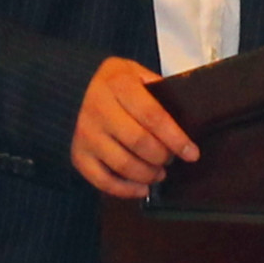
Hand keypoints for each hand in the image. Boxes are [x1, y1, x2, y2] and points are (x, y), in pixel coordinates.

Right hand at [71, 56, 200, 198]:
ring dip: (148, 175)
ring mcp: (86, 134)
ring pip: (123, 164)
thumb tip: (186, 118)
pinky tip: (142, 188)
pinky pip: (103, 180)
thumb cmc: (113, 83)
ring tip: (159, 173)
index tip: (192, 153)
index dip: (176, 138)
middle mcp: (99, 110)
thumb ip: (158, 90)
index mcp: (118, 85)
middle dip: (162, 156)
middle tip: (170, 159)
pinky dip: (126, 190)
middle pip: (139, 142)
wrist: (71, 88)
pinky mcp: (78, 155)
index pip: (153, 116)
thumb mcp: (135, 72)